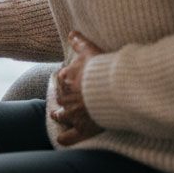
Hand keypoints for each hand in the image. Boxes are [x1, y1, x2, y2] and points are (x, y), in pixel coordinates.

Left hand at [51, 31, 103, 145]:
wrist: (115, 90)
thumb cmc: (103, 69)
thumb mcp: (90, 51)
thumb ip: (80, 42)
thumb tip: (71, 32)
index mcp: (66, 80)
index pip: (61, 80)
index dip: (66, 80)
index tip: (69, 80)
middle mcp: (67, 97)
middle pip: (61, 98)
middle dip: (62, 98)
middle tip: (67, 99)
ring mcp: (74, 114)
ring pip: (62, 115)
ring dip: (59, 115)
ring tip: (57, 115)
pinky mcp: (83, 128)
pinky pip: (71, 137)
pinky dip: (65, 139)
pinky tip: (61, 140)